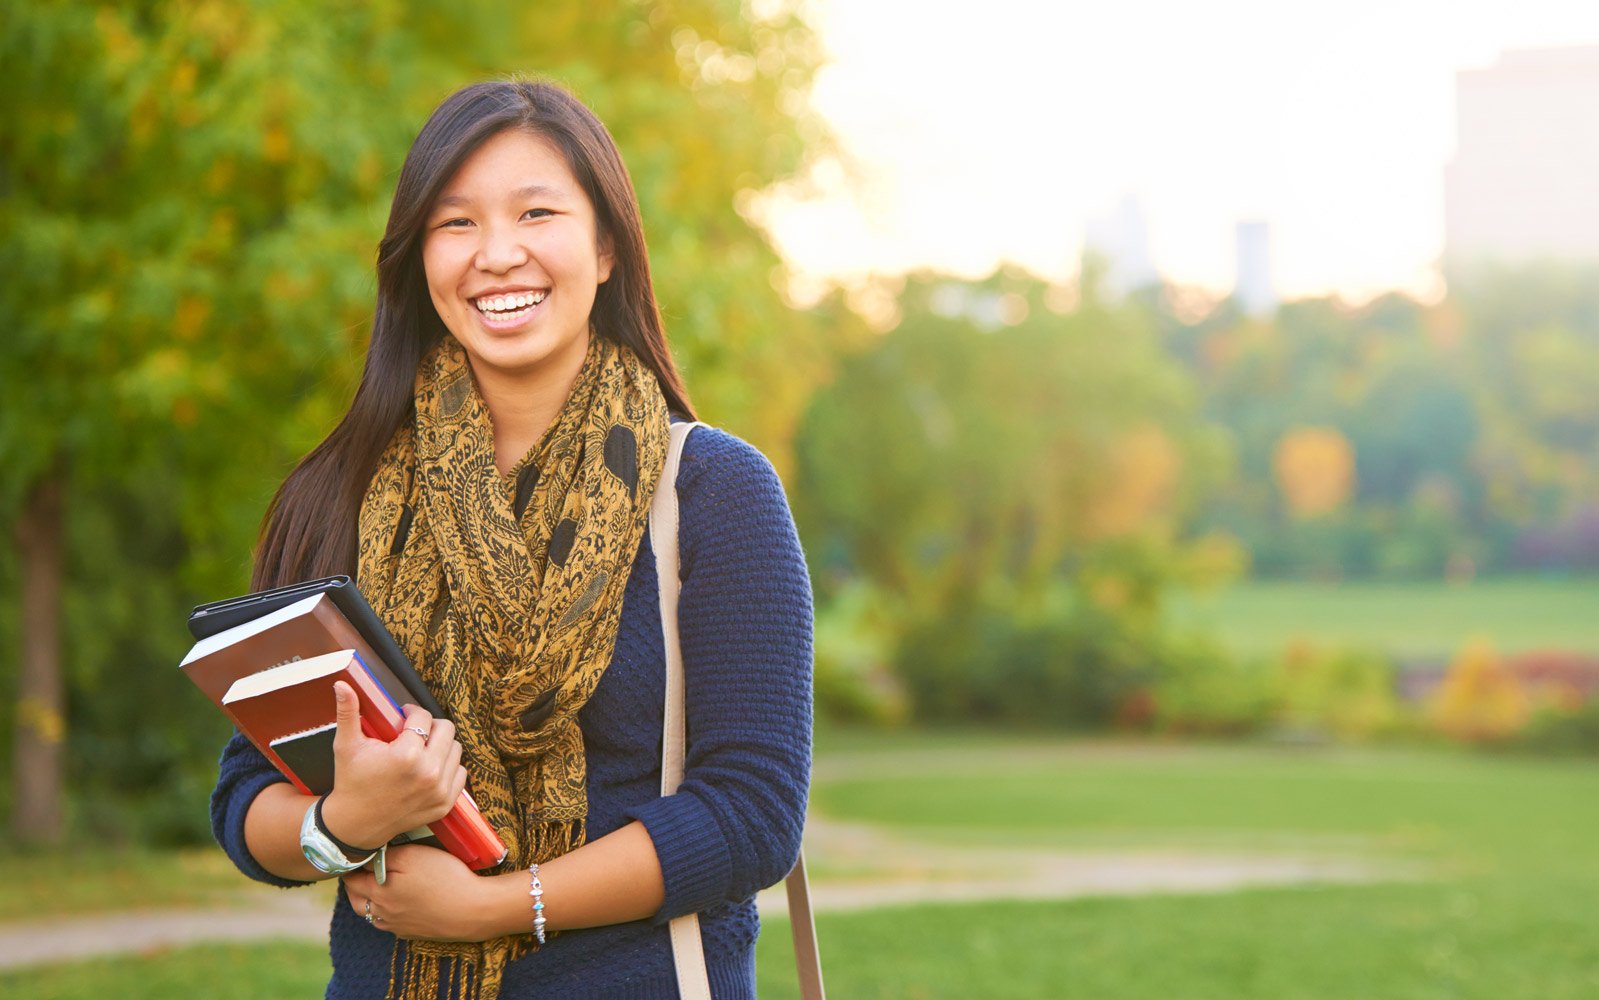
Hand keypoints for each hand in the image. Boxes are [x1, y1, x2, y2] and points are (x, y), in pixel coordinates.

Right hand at [320, 682, 467, 849]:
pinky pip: (460, 773)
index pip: (423, 717)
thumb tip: (342, 683)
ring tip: (421, 748)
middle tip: (414, 730)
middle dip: (430, 726)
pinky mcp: (445, 804)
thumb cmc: (351, 781)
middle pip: (446, 730)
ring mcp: (439, 791)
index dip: (411, 711)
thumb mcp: (347, 745)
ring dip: (440, 745)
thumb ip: (348, 711)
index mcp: (406, 755)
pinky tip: (429, 767)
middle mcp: (428, 773)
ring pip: (456, 749)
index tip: (403, 715)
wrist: (355, 824)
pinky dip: (448, 767)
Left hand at [342, 844, 488, 940]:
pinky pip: (391, 924)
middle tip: (360, 870)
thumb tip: (366, 857)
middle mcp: (383, 914)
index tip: (353, 856)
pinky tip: (399, 903)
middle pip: (356, 901)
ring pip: (373, 915)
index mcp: (378, 894)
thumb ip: (385, 856)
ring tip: (376, 886)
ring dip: (369, 901)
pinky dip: (388, 913)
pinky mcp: (413, 933)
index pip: (351, 880)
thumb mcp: (412, 856)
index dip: (350, 866)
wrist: (473, 910)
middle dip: (354, 885)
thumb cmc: (444, 878)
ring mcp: (398, 926)